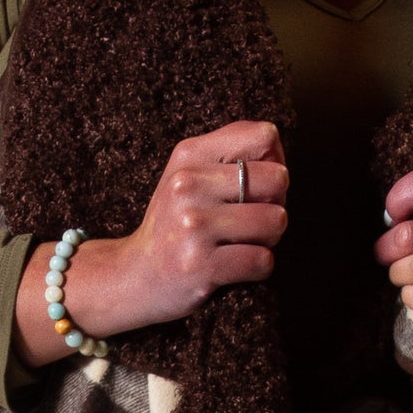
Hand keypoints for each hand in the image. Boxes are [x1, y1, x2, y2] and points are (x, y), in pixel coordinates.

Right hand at [16, 119, 287, 361]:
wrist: (134, 276)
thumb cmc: (173, 224)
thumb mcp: (188, 174)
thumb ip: (230, 150)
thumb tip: (276, 146)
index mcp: (188, 155)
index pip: (265, 136)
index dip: (274, 162)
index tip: (255, 184)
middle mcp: (188, 185)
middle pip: (279, 179)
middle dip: (275, 203)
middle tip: (248, 219)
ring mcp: (193, 226)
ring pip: (276, 221)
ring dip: (268, 239)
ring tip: (240, 243)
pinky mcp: (201, 266)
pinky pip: (263, 260)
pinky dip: (258, 268)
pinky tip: (234, 267)